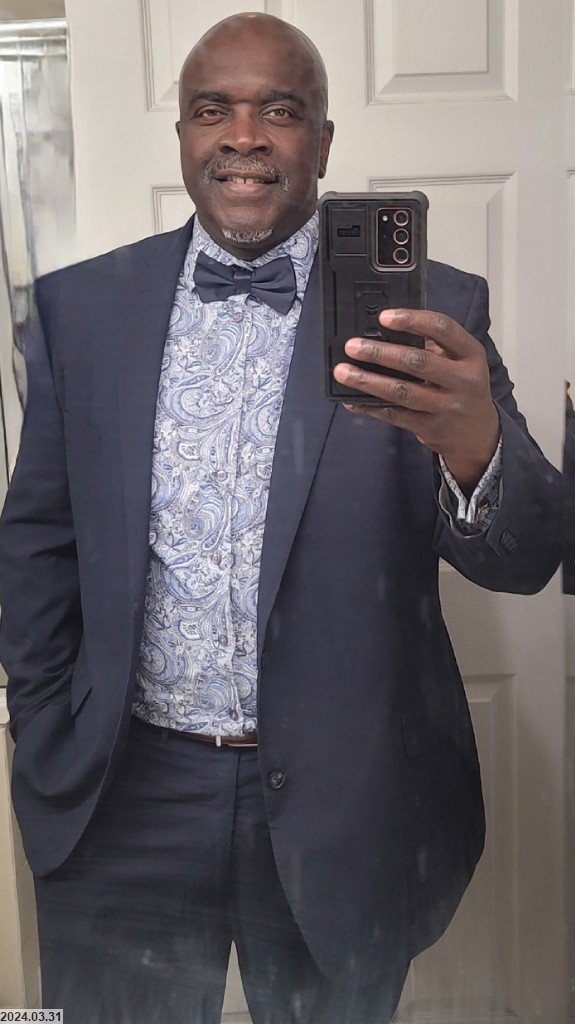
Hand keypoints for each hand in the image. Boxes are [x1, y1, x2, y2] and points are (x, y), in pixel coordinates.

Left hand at [332, 308, 499, 495]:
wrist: (479, 434)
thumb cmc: (463, 387)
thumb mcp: (460, 361)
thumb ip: (431, 346)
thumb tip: (382, 334)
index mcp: (471, 354)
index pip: (443, 329)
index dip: (412, 320)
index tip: (384, 317)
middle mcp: (464, 380)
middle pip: (417, 362)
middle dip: (380, 353)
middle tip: (352, 346)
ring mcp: (447, 407)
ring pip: (402, 392)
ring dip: (368, 381)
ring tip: (343, 372)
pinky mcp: (431, 428)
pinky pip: (395, 416)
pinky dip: (370, 407)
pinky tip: (352, 398)